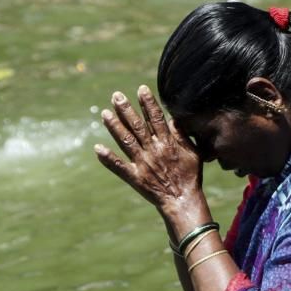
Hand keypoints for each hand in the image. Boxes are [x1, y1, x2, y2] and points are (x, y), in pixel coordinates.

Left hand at [95, 86, 202, 211]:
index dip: (148, 103)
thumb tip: (172, 118)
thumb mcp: (192, 152)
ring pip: (126, 141)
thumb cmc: (190, 176)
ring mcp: (142, 164)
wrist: (182, 201)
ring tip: (104, 113)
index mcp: (167, 143)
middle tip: (116, 95)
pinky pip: (119, 166)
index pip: (156, 118)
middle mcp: (153, 150)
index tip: (141, 89)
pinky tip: (97, 148)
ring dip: (114, 127)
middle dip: (126, 109)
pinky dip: (108, 158)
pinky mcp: (135, 177)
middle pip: (137, 126)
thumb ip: (182, 135)